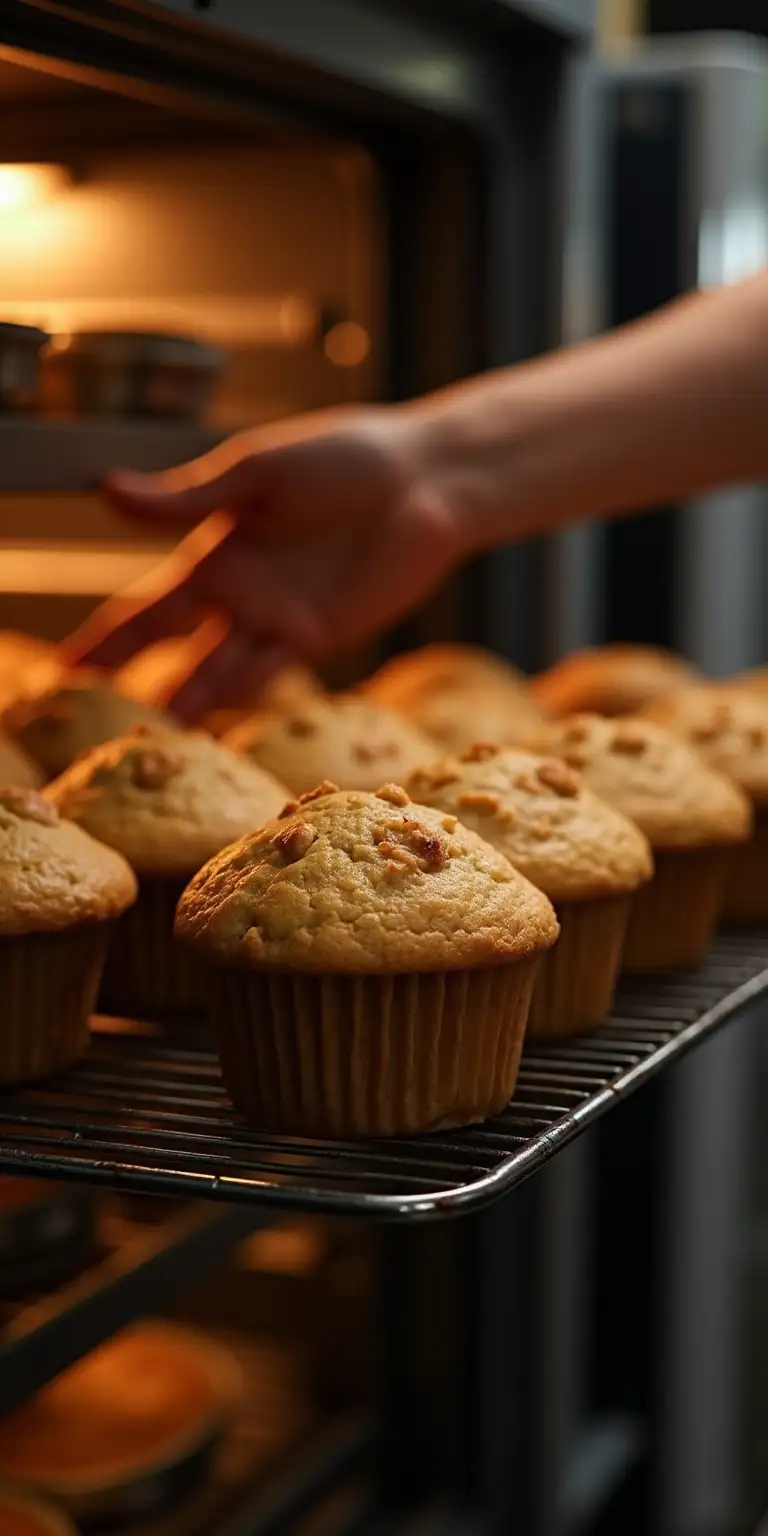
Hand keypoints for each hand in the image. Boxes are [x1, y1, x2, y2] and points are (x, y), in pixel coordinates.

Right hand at [64, 406, 466, 721]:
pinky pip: (269, 678)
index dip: (102, 643)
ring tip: (147, 744)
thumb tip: (104, 490)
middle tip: (86, 730)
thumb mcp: (256, 472)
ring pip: (216, 676)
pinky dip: (236, 702)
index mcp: (213, 551)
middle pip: (170, 651)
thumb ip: (187, 498)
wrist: (426, 479)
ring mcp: (277, 622)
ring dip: (183, 708)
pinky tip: (206, 729)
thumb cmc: (343, 457)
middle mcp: (237, 595)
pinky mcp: (320, 638)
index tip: (62, 674)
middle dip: (128, 687)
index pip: (143, 609)